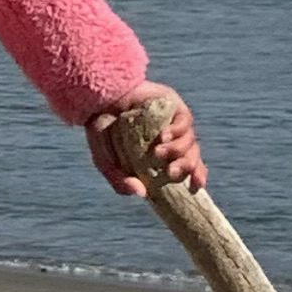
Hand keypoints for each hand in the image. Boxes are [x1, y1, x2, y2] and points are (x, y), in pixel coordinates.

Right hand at [88, 94, 207, 197]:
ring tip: (158, 152)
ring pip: (191, 141)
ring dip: (178, 150)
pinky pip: (185, 121)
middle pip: (192, 156)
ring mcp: (173, 120)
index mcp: (160, 151)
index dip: (196, 176)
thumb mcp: (105, 160)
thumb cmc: (100, 129)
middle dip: (186, 167)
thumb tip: (142, 193)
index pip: (187, 166)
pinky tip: (163, 136)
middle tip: (170, 172)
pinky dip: (177, 131)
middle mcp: (171, 137)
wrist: (95, 98)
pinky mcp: (173, 104)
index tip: (195, 187)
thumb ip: (118, 179)